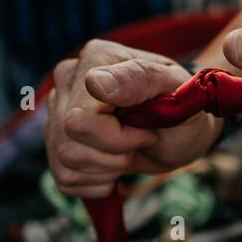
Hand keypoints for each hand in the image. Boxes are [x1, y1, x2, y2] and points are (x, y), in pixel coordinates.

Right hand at [45, 40, 220, 197]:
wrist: (183, 131)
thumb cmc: (185, 106)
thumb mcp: (178, 91)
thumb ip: (140, 79)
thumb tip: (95, 83)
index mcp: (95, 59)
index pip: (79, 120)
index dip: (117, 139)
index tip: (148, 131)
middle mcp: (68, 80)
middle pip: (69, 146)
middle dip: (114, 157)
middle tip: (141, 141)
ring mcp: (57, 110)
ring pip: (64, 164)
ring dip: (106, 169)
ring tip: (129, 151)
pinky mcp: (56, 141)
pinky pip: (65, 180)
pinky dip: (96, 181)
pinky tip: (115, 164)